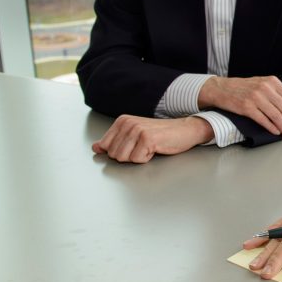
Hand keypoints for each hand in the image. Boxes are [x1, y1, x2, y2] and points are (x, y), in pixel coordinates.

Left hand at [92, 115, 212, 162]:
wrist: (185, 130)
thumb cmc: (162, 134)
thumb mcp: (134, 135)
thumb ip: (114, 140)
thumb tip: (95, 147)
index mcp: (122, 121)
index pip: (105, 146)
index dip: (119, 151)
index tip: (133, 146)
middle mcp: (128, 123)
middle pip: (114, 154)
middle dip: (129, 156)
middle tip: (143, 147)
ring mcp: (137, 130)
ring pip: (124, 158)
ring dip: (138, 157)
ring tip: (149, 148)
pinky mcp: (147, 139)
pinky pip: (138, 160)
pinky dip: (147, 158)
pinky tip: (156, 149)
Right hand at [198, 76, 281, 138]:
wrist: (222, 89)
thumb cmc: (246, 87)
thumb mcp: (266, 83)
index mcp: (272, 81)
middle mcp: (265, 88)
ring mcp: (255, 97)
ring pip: (276, 115)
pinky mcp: (246, 107)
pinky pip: (263, 119)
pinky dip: (271, 127)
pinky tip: (276, 132)